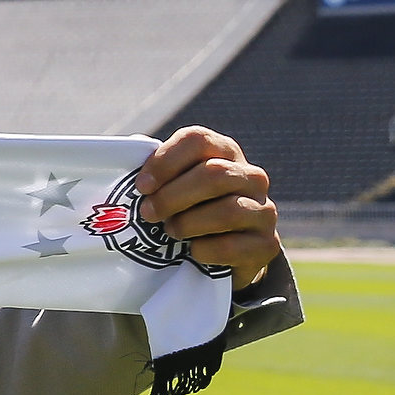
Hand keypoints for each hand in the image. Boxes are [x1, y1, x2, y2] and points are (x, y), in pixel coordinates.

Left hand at [135, 126, 280, 287]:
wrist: (225, 254)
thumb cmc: (188, 211)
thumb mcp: (172, 188)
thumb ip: (156, 172)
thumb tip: (128, 152)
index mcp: (224, 152)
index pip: (197, 140)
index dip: (165, 161)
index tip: (141, 186)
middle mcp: (250, 176)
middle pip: (213, 174)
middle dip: (172, 196)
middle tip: (148, 213)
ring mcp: (264, 209)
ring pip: (227, 210)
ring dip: (188, 224)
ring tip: (171, 232)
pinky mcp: (267, 244)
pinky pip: (233, 246)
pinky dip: (205, 250)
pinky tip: (193, 252)